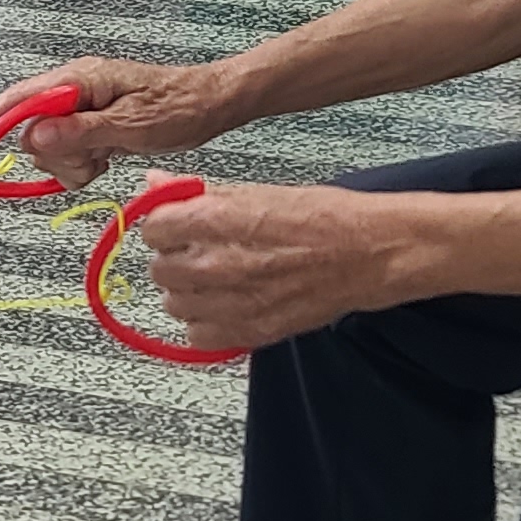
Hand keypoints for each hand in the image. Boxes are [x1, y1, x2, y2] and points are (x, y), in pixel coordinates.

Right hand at [0, 55, 241, 187]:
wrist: (212, 104)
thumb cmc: (179, 109)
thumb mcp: (132, 126)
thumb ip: (80, 132)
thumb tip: (32, 136)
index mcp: (79, 80)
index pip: (20, 99)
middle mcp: (74, 88)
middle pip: (31, 129)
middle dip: (54, 154)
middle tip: (92, 160)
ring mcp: (82, 106)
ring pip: (49, 145)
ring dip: (71, 162)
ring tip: (106, 158)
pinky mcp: (92, 122)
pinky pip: (68, 150)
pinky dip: (82, 163)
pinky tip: (107, 159)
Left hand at [127, 176, 425, 353]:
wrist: (368, 254)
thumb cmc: (323, 217)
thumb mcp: (256, 190)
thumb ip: (197, 194)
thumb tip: (156, 184)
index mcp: (213, 221)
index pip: (152, 228)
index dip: (165, 224)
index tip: (178, 225)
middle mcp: (214, 264)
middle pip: (159, 268)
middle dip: (176, 257)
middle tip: (203, 250)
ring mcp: (229, 303)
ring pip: (174, 304)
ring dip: (189, 291)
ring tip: (219, 278)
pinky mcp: (247, 332)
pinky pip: (198, 336)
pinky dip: (206, 323)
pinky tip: (228, 305)